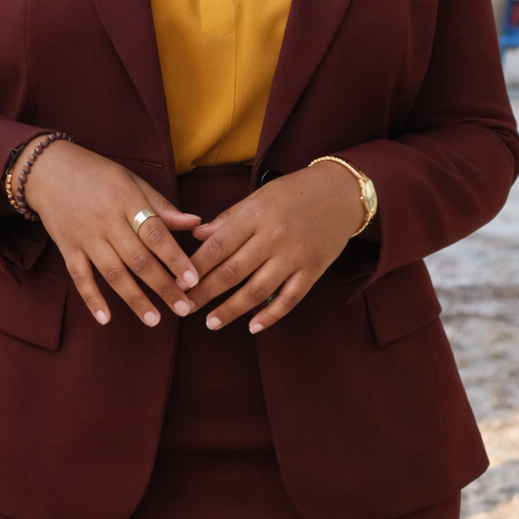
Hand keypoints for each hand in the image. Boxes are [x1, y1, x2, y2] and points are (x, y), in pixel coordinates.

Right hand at [16, 138, 201, 327]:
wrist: (49, 169)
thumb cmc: (98, 174)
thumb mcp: (132, 181)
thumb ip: (162, 206)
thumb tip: (196, 222)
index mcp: (128, 200)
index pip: (156, 234)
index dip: (175, 258)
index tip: (193, 280)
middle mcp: (107, 220)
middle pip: (138, 258)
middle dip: (163, 286)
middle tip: (183, 308)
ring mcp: (85, 236)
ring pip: (113, 273)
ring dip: (135, 299)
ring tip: (154, 320)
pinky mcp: (67, 247)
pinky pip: (80, 277)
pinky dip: (92, 299)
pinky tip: (106, 319)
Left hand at [186, 161, 365, 332]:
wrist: (341, 192)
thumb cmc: (294, 191)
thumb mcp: (258, 196)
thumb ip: (228, 218)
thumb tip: (197, 236)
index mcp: (256, 215)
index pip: (218, 246)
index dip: (195, 268)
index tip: (177, 283)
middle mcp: (273, 236)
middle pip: (232, 271)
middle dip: (205, 293)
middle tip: (185, 308)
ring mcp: (294, 256)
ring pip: (257, 290)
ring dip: (231, 310)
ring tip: (211, 323)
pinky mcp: (313, 270)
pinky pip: (289, 299)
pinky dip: (270, 316)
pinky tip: (253, 326)